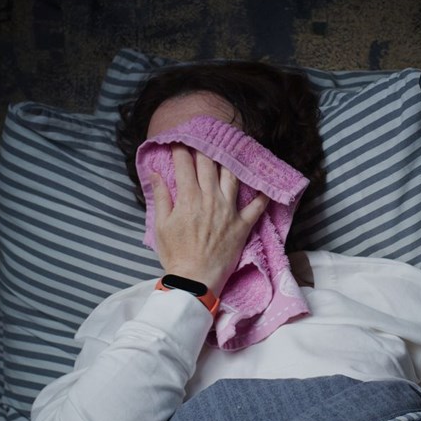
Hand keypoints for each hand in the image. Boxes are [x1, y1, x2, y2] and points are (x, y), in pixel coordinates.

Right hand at [151, 145, 268, 296]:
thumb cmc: (175, 254)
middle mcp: (211, 199)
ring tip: (228, 152)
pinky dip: (262, 195)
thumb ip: (161, 196)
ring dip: (229, 162)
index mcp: (189, 198)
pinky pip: (256, 207)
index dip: (181, 149)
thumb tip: (155, 173)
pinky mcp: (242, 225)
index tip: (179, 140)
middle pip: (209, 166)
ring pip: (231, 178)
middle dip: (204, 149)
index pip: (185, 165)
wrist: (195, 280)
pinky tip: (265, 185)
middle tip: (203, 140)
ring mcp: (229, 211)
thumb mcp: (161, 225)